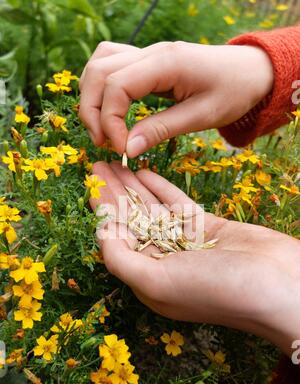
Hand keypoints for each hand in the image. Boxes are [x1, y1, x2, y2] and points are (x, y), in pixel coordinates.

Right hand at [79, 41, 273, 156]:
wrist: (251, 71)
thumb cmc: (234, 92)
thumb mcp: (202, 116)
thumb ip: (162, 130)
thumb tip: (127, 149)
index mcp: (166, 63)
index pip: (116, 86)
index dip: (110, 121)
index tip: (121, 149)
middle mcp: (150, 52)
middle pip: (98, 72)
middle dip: (92, 111)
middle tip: (104, 144)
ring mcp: (146, 53)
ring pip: (98, 65)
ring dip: (92, 98)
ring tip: (103, 130)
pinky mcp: (146, 62)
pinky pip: (111, 65)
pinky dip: (102, 88)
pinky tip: (111, 110)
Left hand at [90, 162, 299, 356]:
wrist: (276, 284)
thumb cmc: (216, 290)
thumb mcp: (158, 283)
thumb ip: (123, 260)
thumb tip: (100, 233)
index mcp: (149, 280)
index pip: (117, 240)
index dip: (102, 213)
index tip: (90, 187)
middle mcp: (164, 261)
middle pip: (131, 221)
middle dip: (113, 194)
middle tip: (97, 166)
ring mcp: (186, 242)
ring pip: (152, 209)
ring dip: (133, 186)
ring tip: (116, 162)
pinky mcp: (206, 226)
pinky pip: (176, 203)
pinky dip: (160, 187)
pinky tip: (145, 171)